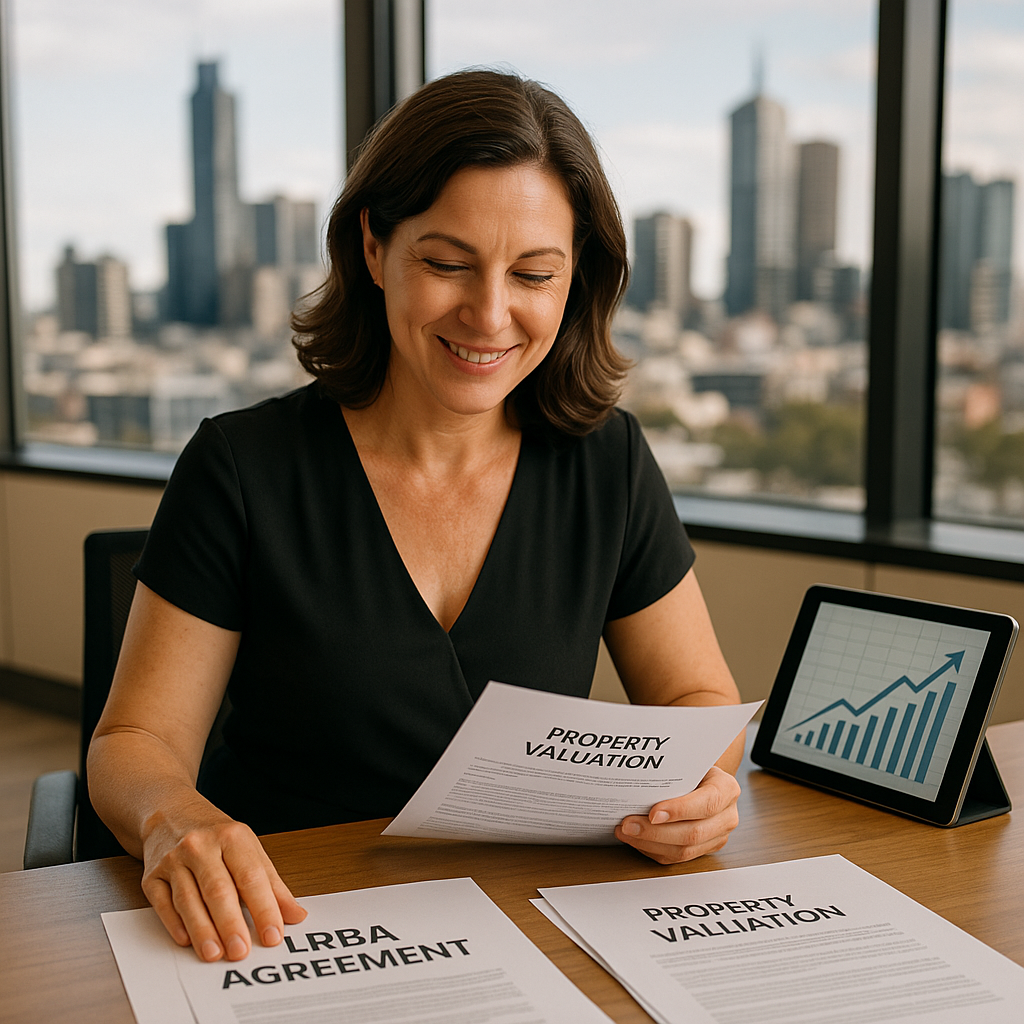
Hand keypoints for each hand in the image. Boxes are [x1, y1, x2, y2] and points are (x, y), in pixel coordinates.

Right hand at [140, 809, 306, 960]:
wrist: (170, 812)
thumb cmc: (216, 835)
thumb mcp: (248, 848)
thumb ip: (272, 884)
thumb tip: (296, 914)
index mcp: (232, 837)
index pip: (251, 877)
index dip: (264, 908)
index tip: (273, 935)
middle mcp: (201, 846)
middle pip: (218, 889)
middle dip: (231, 924)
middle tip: (241, 951)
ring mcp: (173, 860)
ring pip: (188, 899)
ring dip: (202, 930)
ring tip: (215, 954)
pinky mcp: (151, 876)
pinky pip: (163, 903)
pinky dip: (175, 924)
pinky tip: (186, 940)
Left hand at [615, 766, 740, 864]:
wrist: (705, 780)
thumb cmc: (693, 769)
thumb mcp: (690, 763)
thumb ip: (673, 770)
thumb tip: (638, 777)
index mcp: (726, 789)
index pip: (706, 803)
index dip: (679, 810)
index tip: (653, 813)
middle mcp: (726, 816)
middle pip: (692, 833)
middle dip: (655, 832)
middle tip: (628, 824)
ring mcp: (717, 837)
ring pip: (683, 851)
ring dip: (649, 843)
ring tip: (626, 832)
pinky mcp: (704, 850)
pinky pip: (676, 858)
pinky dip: (652, 850)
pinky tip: (635, 839)